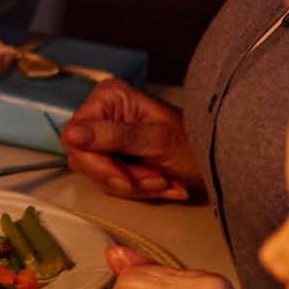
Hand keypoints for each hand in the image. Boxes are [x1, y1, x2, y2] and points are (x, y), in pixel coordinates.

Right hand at [60, 79, 201, 201]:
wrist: (219, 161)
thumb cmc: (193, 144)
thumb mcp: (155, 140)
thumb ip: (112, 136)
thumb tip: (70, 134)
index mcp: (108, 99)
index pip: (76, 136)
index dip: (96, 161)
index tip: (124, 178)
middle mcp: (102, 114)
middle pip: (85, 158)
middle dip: (122, 177)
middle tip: (156, 181)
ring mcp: (108, 137)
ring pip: (99, 174)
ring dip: (135, 185)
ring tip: (165, 182)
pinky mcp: (116, 157)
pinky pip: (112, 182)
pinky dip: (139, 189)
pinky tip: (165, 184)